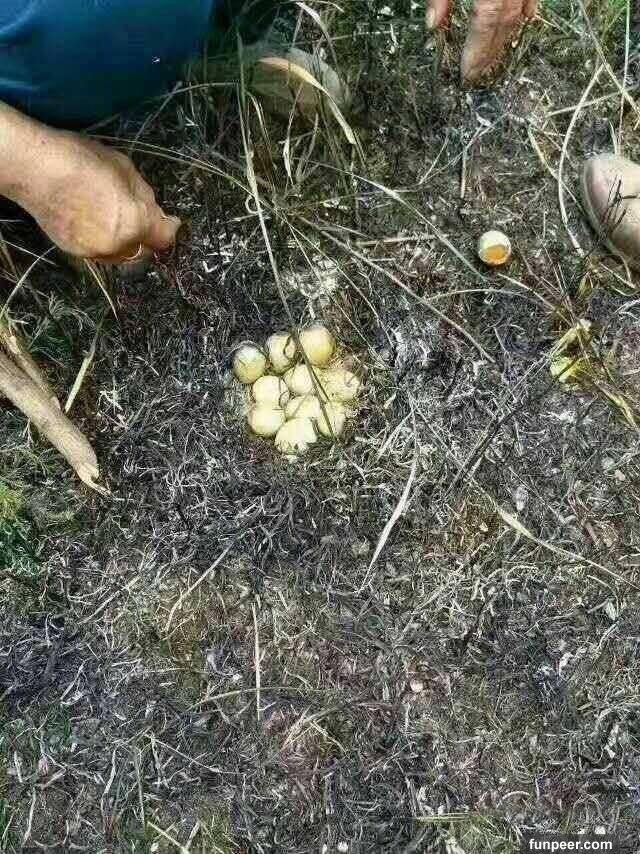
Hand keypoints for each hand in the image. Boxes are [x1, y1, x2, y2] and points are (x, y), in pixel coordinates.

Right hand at [16, 131, 179, 264]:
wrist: (35, 169)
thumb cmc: (81, 161)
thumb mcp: (124, 169)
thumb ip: (144, 195)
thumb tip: (154, 209)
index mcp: (135, 223)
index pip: (164, 239)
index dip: (171, 230)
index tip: (173, 223)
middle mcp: (117, 245)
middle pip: (143, 252)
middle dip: (148, 238)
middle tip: (145, 221)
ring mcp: (94, 252)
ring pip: (121, 256)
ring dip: (127, 244)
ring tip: (121, 224)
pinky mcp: (75, 252)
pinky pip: (100, 253)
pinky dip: (105, 243)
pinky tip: (98, 226)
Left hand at [426, 0, 537, 83]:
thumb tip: (432, 25)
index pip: (484, 24)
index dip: (477, 52)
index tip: (468, 75)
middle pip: (504, 22)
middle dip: (491, 51)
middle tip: (479, 74)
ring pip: (521, 11)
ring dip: (507, 34)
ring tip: (495, 56)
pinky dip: (529, 7)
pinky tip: (526, 18)